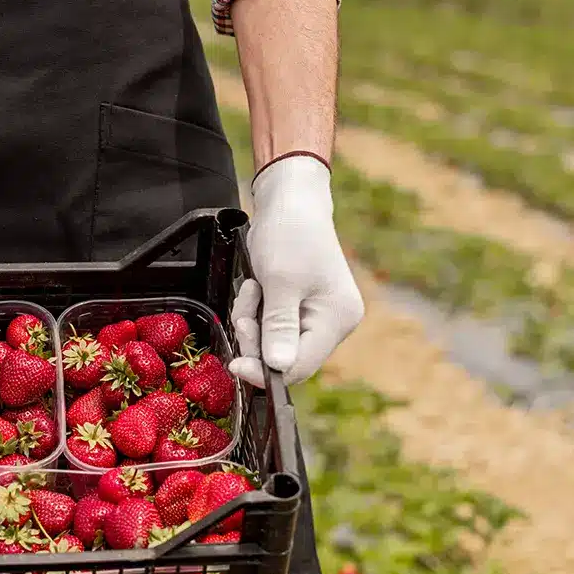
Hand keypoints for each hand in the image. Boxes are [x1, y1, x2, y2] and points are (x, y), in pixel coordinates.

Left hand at [228, 155, 363, 387]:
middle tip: (243, 315)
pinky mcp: (299, 309)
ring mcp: (316, 317)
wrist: (290, 201)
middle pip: (285, 358)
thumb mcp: (281, 282)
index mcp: (337, 320)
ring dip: (253, 322)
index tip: (236, 366)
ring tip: (251, 290)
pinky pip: (270, 326)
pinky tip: (255, 289)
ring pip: (273, 343)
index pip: (301, 366)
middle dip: (256, 339)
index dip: (266, 372)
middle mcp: (332, 323)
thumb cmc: (290, 234)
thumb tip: (277, 367)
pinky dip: (256, 313)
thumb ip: (278, 327)